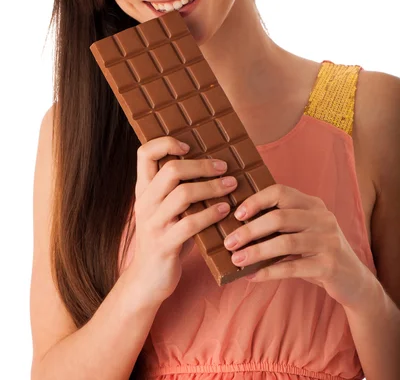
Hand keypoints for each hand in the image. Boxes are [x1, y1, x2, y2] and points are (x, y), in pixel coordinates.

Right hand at [128, 137, 236, 304]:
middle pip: (170, 170)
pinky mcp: (164, 245)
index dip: (166, 143)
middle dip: (201, 165)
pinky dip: (211, 214)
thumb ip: (177, 189)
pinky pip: (190, 224)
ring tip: (231, 186)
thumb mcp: (165, 210)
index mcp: (143, 189)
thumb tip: (213, 164)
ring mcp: (152, 224)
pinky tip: (225, 211)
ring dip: (212, 188)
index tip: (189, 146)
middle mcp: (144, 203)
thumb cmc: (165, 238)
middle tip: (223, 167)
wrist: (147, 281)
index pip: (144, 153)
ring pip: (182, 194)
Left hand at [224, 183, 370, 307]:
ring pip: (285, 243)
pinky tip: (253, 276)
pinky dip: (269, 272)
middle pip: (279, 217)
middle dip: (250, 230)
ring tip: (236, 259)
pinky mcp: (329, 266)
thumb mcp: (303, 231)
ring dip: (256, 252)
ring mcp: (328, 241)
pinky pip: (293, 267)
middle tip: (229, 242)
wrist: (354, 281)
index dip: (256, 200)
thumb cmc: (317, 253)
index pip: (281, 192)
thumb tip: (238, 227)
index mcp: (313, 204)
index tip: (236, 214)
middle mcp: (322, 218)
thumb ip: (281, 224)